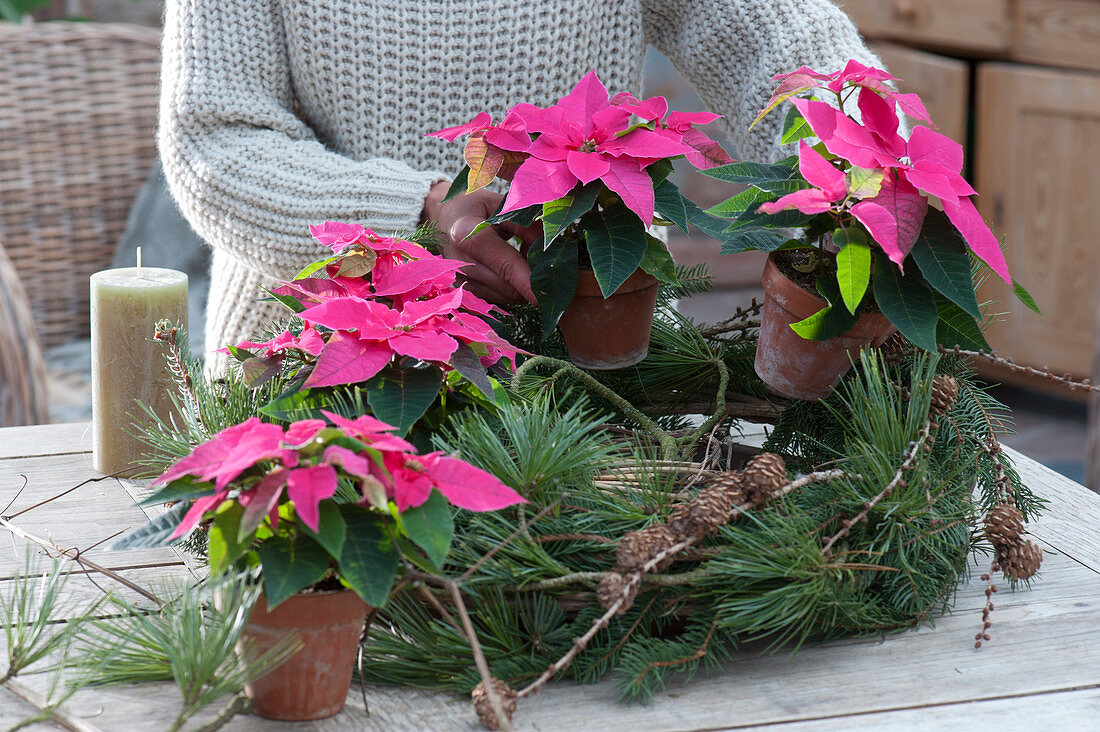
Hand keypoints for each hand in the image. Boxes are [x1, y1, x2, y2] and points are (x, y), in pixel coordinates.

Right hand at [421, 180, 539, 304]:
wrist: (442, 219)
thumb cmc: (474, 208)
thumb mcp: (501, 205)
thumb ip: (527, 226)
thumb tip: (551, 252)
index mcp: (467, 235)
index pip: (506, 266)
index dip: (529, 282)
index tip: (548, 294)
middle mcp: (460, 262)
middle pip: (509, 287)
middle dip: (532, 281)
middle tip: (542, 261)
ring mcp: (460, 281)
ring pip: (506, 297)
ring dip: (522, 285)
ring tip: (520, 258)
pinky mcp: (464, 291)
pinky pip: (498, 299)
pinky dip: (510, 288)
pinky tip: (508, 269)